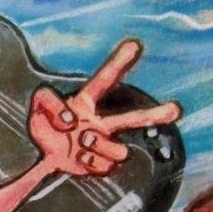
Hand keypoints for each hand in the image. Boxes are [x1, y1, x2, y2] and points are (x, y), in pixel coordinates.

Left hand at [28, 39, 181, 177]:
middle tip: (175, 109)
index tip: (135, 45)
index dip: (119, 62)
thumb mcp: (37, 106)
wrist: (41, 155)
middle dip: (155, 115)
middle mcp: (100, 122)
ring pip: (119, 150)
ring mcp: (102, 143)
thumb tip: (71, 119)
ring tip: (82, 140)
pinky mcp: (99, 163)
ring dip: (99, 145)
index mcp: (86, 102)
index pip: (104, 80)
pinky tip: (78, 157)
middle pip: (132, 119)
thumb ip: (50, 104)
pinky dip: (90, 163)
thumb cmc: (44, 124)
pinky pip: (106, 166)